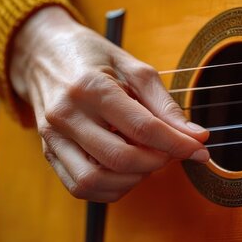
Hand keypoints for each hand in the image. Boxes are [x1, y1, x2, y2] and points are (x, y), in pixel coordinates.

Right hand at [10, 6, 209, 201]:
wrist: (42, 54)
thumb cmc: (93, 59)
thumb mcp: (133, 68)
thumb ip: (165, 104)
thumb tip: (196, 136)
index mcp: (90, 87)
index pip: (143, 128)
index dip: (178, 144)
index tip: (200, 149)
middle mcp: (66, 115)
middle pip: (121, 158)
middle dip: (158, 162)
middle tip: (172, 152)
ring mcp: (52, 137)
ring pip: (96, 180)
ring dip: (132, 178)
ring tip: (146, 159)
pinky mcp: (48, 153)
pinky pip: (81, 187)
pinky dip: (111, 187)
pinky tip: (126, 169)